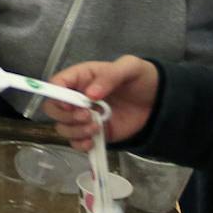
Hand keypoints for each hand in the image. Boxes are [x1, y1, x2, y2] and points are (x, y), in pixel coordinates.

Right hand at [42, 56, 160, 148]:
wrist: (159, 102)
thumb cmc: (142, 79)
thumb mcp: (130, 67)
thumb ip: (110, 76)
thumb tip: (90, 94)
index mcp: (81, 77)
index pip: (56, 84)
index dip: (56, 95)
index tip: (70, 105)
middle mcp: (77, 98)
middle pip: (52, 109)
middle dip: (65, 116)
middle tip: (87, 116)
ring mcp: (84, 117)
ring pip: (63, 127)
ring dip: (75, 131)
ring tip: (97, 127)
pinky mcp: (93, 133)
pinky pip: (76, 142)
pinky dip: (80, 145)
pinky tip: (93, 141)